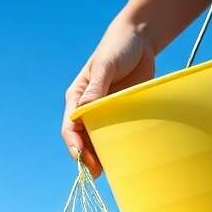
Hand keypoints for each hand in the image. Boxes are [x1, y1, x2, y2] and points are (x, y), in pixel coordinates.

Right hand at [61, 20, 156, 176]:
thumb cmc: (119, 47)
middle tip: (96, 173)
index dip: (74, 144)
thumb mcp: (105, 66)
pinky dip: (116, 146)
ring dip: (100, 156)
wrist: (141, 38)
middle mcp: (88, 108)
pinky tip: (122, 157)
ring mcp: (105, 112)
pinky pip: (116, 133)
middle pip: (83, 138)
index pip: (70, 126)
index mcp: (77, 97)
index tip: (81, 157)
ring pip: (98, 139)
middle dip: (86, 157)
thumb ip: (96, 88)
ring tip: (108, 171)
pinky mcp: (122, 113)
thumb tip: (84, 110)